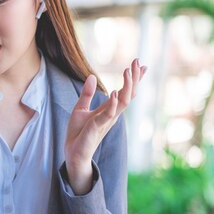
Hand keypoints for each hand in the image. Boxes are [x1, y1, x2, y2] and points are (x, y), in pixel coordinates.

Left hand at [64, 58, 146, 193]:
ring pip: (123, 102)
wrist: (73, 152)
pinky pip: (108, 114)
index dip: (133, 78)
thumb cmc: (79, 132)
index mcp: (109, 109)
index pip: (125, 91)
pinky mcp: (97, 127)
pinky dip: (113, 103)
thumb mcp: (80, 108)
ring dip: (127, 86)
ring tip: (128, 71)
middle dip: (134, 78)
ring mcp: (107, 120)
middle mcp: (112, 114)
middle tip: (137, 62)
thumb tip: (92, 76)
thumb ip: (87, 93)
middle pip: (129, 94)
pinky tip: (114, 92)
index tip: (140, 64)